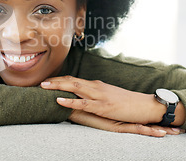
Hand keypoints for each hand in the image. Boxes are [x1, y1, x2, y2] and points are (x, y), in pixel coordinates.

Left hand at [40, 76, 168, 124]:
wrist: (146, 105)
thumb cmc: (127, 103)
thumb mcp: (109, 96)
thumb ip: (96, 95)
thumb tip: (84, 96)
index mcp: (96, 85)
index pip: (73, 79)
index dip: (59, 80)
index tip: (46, 81)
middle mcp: (96, 87)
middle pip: (71, 80)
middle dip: (54, 80)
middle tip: (39, 82)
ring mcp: (99, 96)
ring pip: (74, 88)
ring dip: (57, 86)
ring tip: (43, 86)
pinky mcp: (103, 106)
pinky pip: (83, 103)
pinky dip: (69, 101)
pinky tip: (59, 100)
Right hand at [68, 109, 183, 136]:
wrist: (68, 106)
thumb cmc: (75, 110)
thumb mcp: (87, 112)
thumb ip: (92, 110)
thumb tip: (92, 112)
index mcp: (114, 112)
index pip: (134, 115)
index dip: (151, 118)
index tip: (167, 125)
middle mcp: (118, 115)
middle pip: (144, 118)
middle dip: (162, 123)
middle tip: (182, 131)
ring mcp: (119, 120)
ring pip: (143, 125)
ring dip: (160, 128)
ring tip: (179, 133)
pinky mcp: (115, 125)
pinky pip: (135, 130)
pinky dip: (149, 131)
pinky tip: (161, 134)